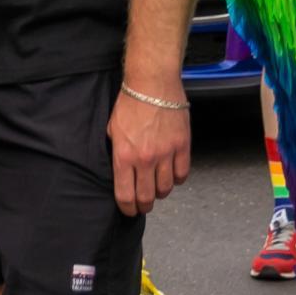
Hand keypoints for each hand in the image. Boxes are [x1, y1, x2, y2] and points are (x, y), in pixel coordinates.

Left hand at [108, 85, 190, 216]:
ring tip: (157, 187)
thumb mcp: (112, 130)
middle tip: (144, 204)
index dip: (127, 208)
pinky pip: (182, 174)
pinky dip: (177, 178)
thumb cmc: (130, 103)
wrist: (152, 84)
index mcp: (124, 156)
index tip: (129, 210)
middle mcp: (145, 159)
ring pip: (166, 188)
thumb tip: (121, 171)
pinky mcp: (182, 146)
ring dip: (161, 192)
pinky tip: (171, 174)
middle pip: (147, 197)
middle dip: (144, 205)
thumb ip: (117, 153)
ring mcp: (166, 154)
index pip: (125, 195)